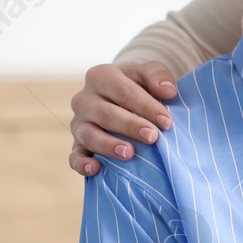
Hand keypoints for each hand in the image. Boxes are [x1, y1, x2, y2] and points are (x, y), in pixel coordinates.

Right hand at [69, 61, 178, 175]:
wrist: (120, 100)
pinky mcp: (76, 145)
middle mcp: (84, 99)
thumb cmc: (137, 86)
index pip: (124, 92)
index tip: (167, 122)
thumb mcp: (147, 74)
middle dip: (130, 127)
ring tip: (129, 153)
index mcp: (100, 76)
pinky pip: (74, 156)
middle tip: (152, 137)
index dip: (146, 107)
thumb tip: (168, 91)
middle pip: (106, 114)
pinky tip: (95, 168)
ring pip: (89, 135)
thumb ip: (158, 76)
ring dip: (109, 145)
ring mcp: (78, 123)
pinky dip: (82, 163)